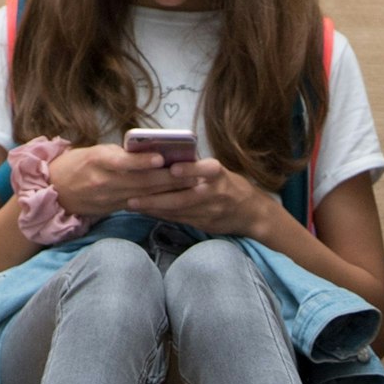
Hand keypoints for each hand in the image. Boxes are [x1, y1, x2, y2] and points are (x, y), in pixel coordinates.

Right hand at [48, 145, 192, 217]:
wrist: (55, 191)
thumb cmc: (78, 164)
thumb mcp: (95, 151)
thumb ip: (120, 153)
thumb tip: (151, 151)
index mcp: (97, 160)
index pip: (122, 161)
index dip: (143, 161)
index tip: (163, 158)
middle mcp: (105, 181)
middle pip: (141, 181)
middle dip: (169, 178)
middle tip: (194, 173)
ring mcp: (111, 198)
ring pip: (146, 195)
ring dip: (171, 192)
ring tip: (194, 186)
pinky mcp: (116, 209)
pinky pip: (141, 205)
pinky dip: (160, 202)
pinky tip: (179, 200)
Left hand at [126, 158, 271, 236]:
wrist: (252, 212)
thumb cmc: (229, 185)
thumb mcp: (217, 171)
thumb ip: (195, 167)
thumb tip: (162, 159)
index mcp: (218, 174)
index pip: (205, 169)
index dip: (190, 170)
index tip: (172, 169)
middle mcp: (215, 193)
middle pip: (183, 196)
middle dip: (156, 197)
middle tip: (132, 196)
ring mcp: (211, 210)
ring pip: (178, 210)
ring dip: (153, 208)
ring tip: (132, 204)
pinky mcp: (206, 223)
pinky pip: (180, 219)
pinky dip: (162, 215)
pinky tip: (146, 212)